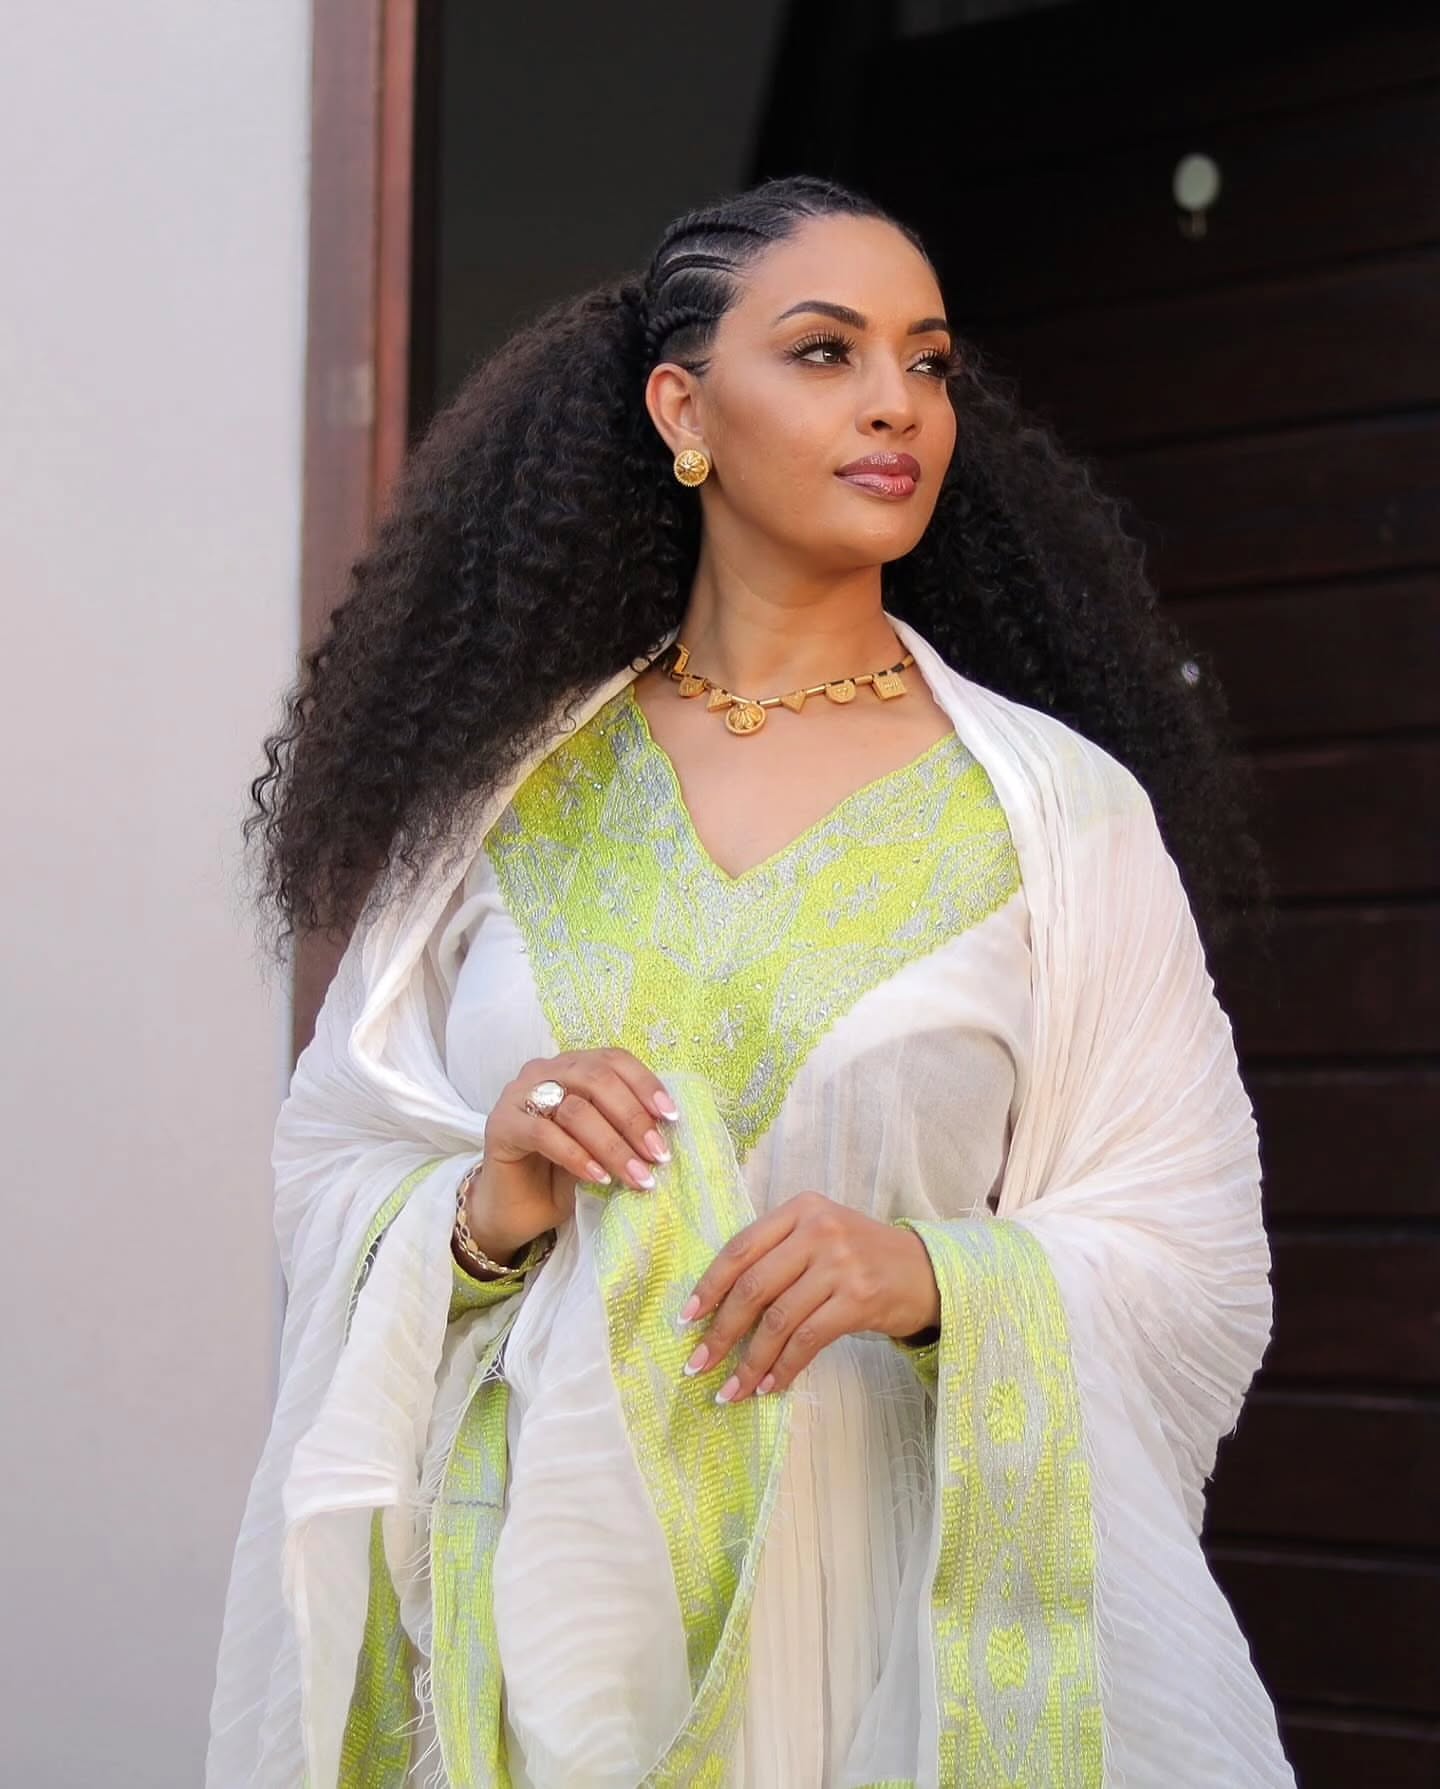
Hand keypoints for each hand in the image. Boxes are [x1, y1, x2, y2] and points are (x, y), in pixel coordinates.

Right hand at [466, 1048, 678, 1260]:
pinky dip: (577, 1156)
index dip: (645, 1084)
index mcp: (572, 1066)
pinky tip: (599, 1178)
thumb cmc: (563, 1173)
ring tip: (636, 1175)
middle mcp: (543, 1071)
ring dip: (612, 1144)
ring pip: (574, 1108)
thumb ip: (622, 1127)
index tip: (671, 1117)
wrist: (516, 1210)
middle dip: (633, 1118)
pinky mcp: (501, 1126)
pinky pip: (544, 1135)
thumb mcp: (601, 1145)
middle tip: (657, 1154)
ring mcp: (518, 1096)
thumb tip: (666, 1129)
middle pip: (596, 1079)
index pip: (614, 1060)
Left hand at [675, 1191, 940, 1404]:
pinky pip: (807, 1340)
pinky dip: (784, 1368)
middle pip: (754, 1287)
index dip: (709, 1287)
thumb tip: (717, 1305)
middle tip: (698, 1365)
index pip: (741, 1248)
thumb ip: (777, 1254)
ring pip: (778, 1320)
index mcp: (800, 1209)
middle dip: (720, 1332)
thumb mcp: (819, 1235)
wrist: (926, 1271)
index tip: (686, 1320)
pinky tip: (770, 1386)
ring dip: (749, 1361)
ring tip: (731, 1390)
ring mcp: (840, 1264)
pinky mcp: (858, 1299)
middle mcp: (818, 1230)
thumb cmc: (861, 1256)